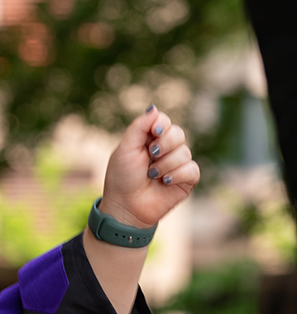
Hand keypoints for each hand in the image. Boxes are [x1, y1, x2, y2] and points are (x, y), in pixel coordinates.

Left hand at [99, 106, 199, 228]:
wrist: (126, 206)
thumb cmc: (122, 178)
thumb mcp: (125, 149)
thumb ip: (139, 127)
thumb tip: (153, 107)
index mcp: (149, 140)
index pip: (164, 121)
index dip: (161, 124)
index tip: (154, 132)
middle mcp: (166, 149)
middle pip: (178, 133)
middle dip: (164, 144)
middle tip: (151, 156)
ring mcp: (177, 164)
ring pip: (185, 152)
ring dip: (165, 164)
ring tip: (151, 175)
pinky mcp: (186, 179)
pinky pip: (191, 169)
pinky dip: (176, 174)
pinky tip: (164, 182)